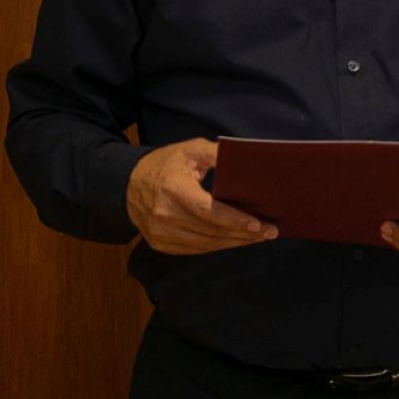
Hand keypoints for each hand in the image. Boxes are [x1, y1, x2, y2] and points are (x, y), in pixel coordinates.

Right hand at [126, 138, 275, 254]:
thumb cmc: (166, 163)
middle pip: (210, 231)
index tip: (258, 223)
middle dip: (244, 234)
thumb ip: (217, 153)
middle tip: (270, 232)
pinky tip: (235, 240)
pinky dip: (217, 246)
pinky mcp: (160, 244)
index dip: (234, 219)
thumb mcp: (191, 149)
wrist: (128, 184)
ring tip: (258, 238)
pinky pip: (195, 249)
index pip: (208, 210)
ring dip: (234, 242)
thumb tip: (247, 159)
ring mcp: (160, 233)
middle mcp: (164, 214)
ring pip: (205, 244)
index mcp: (173, 189)